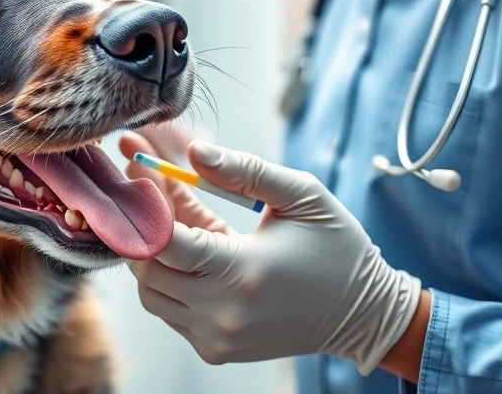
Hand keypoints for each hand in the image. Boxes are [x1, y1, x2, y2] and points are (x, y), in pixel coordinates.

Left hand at [127, 141, 421, 373]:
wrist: (363, 314)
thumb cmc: (336, 248)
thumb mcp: (301, 195)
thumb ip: (244, 171)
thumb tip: (194, 152)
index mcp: (243, 272)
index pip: (164, 243)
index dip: (144, 205)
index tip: (138, 170)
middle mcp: (223, 313)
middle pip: (147, 267)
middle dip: (140, 224)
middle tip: (145, 182)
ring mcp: (216, 337)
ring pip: (151, 292)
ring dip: (151, 252)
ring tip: (169, 213)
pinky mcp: (216, 349)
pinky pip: (169, 311)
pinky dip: (168, 279)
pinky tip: (187, 247)